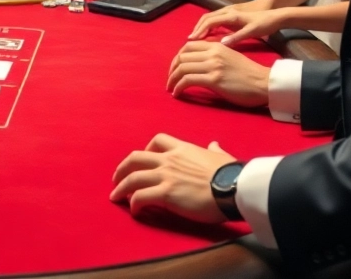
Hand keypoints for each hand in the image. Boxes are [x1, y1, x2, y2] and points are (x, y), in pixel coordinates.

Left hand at [110, 134, 234, 221]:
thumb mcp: (221, 156)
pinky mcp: (165, 194)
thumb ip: (214, 151)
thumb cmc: (231, 174)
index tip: (143, 159)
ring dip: (121, 188)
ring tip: (115, 197)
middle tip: (117, 178)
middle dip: (123, 168)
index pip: (157, 140)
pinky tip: (134, 210)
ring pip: (133, 178)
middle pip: (136, 158)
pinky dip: (134, 203)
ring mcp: (165, 176)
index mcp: (182, 149)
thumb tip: (214, 144)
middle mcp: (169, 160)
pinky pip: (140, 197)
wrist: (234, 187)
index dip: (146, 149)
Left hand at [166, 41, 269, 106]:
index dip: (178, 57)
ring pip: (182, 68)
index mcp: (216, 46)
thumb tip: (197, 62)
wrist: (264, 83)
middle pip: (182, 57)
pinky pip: (188, 81)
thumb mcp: (229, 57)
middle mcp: (213, 53)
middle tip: (170, 80)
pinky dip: (179, 87)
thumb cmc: (248, 74)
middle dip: (172, 69)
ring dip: (173, 79)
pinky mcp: (214, 80)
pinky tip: (178, 94)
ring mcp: (213, 66)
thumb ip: (214, 56)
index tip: (175, 68)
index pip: (188, 46)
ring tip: (171, 88)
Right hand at [188, 5, 284, 45]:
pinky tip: (210, 34)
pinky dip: (209, 26)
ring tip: (196, 38)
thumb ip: (237, 37)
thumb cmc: (265, 22)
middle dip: (197, 28)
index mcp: (231, 15)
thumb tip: (221, 43)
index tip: (192, 40)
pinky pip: (216, 19)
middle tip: (190, 41)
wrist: (277, 13)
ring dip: (202, 26)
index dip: (199, 30)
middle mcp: (228, 11)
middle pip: (206, 18)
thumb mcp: (253, 31)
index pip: (209, 21)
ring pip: (210, 17)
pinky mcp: (233, 15)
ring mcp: (230, 12)